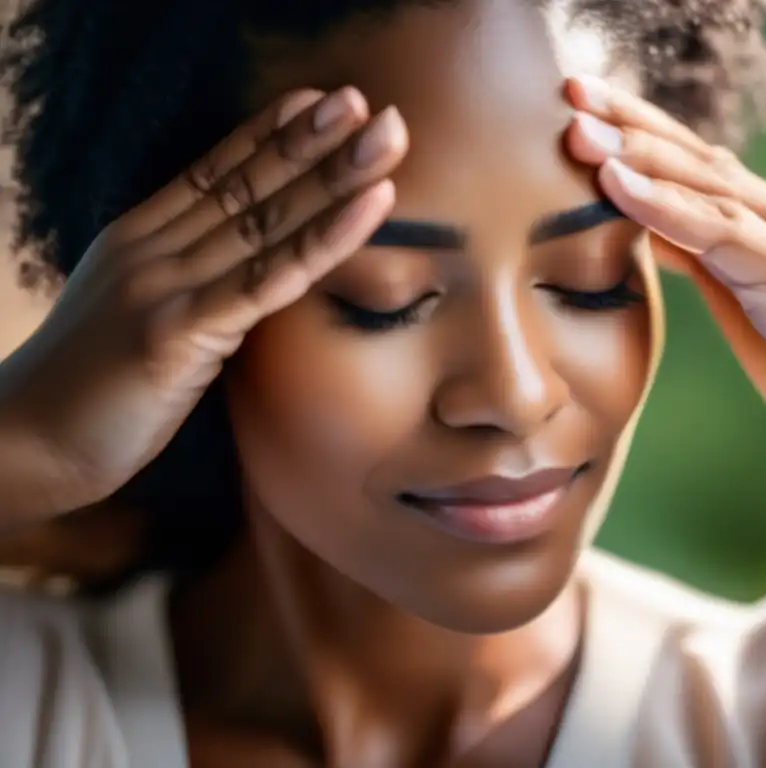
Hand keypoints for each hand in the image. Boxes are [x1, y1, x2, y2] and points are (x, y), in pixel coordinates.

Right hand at [0, 86, 407, 514]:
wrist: (25, 443)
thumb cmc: (89, 388)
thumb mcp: (137, 315)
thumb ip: (187, 284)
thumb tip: (248, 271)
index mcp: (139, 240)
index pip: (215, 173)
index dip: (271, 135)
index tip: (322, 102)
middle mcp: (152, 250)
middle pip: (248, 185)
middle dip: (316, 142)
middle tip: (374, 108)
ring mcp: (163, 287)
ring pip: (264, 222)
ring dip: (333, 176)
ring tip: (385, 138)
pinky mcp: (177, 334)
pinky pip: (265, 281)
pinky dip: (322, 241)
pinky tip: (367, 209)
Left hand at [562, 76, 765, 461]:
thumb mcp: (746, 306)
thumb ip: (704, 263)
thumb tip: (649, 234)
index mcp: (758, 225)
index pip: (687, 167)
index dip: (633, 138)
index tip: (581, 118)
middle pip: (688, 154)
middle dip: (626, 122)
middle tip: (569, 94)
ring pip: (698, 177)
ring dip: (634, 150)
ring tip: (577, 127)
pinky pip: (713, 226)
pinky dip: (661, 201)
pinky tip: (616, 180)